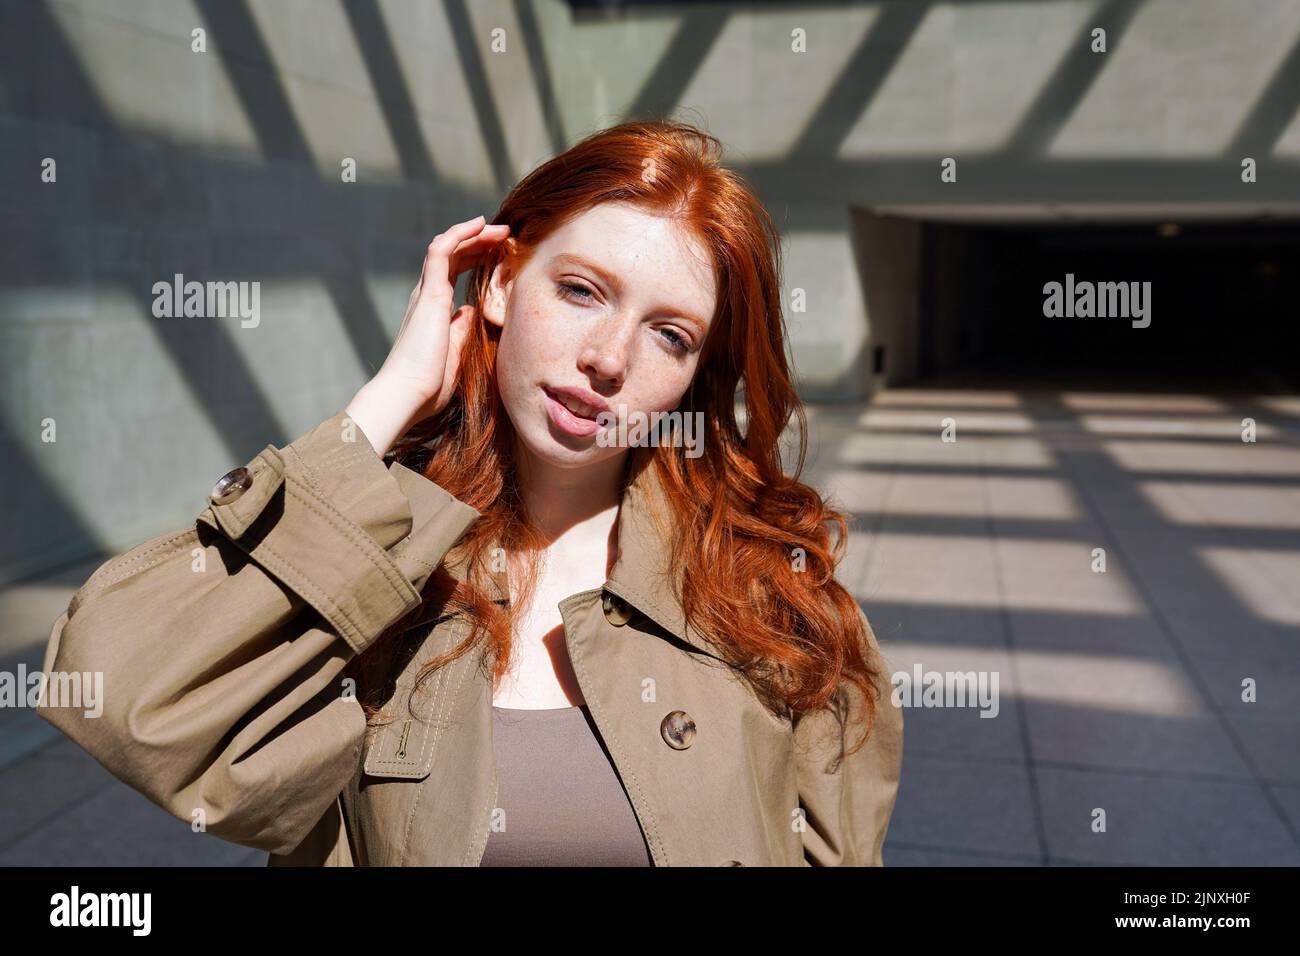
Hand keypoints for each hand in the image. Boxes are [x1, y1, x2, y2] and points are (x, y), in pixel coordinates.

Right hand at [346, 215, 509, 455]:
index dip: (477, 257)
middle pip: (454, 255)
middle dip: (480, 242)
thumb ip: (461, 330)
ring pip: (448, 246)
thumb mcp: (455, 353)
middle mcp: (427, 296)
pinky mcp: (429, 294)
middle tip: (506, 235)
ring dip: (474, 233)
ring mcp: (426, 293)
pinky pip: (441, 251)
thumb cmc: (429, 385)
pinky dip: (459, 233)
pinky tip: (479, 224)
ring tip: (499, 228)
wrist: (407, 395)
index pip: (455, 272)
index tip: (500, 252)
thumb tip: (471, 312)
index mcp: (434, 310)